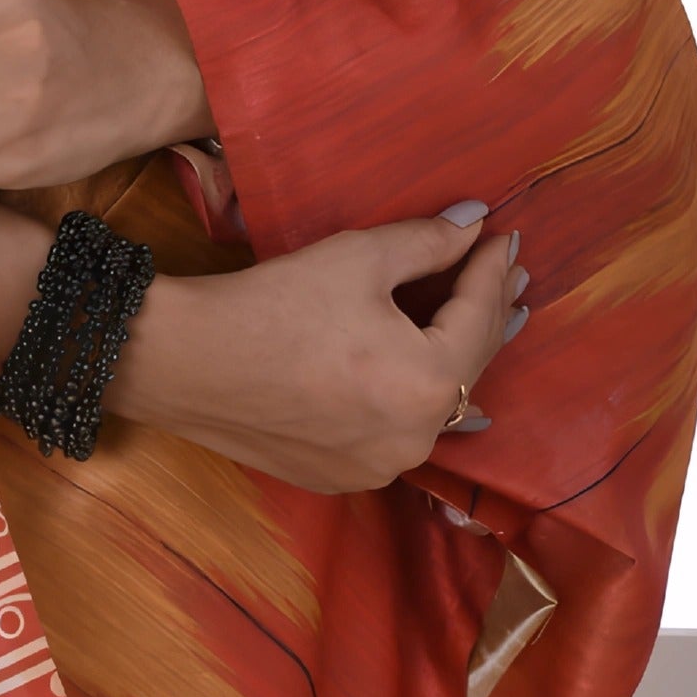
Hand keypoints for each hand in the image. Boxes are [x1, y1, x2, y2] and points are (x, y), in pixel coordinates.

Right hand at [110, 215, 528, 497]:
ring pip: (436, 406)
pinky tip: (416, 377)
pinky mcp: (342, 476)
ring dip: (455, 359)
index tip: (505, 237)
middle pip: (468, 366)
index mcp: (428, 384)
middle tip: (511, 278)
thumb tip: (477, 220)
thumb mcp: (358, 258)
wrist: (185, 362)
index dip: (492, 270)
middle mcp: (415, 439)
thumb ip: (428, 241)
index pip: (477, 315)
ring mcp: (379, 467)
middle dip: (488, 314)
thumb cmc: (274, 304)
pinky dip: (412, 397)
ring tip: (477, 324)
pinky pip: (396, 432)